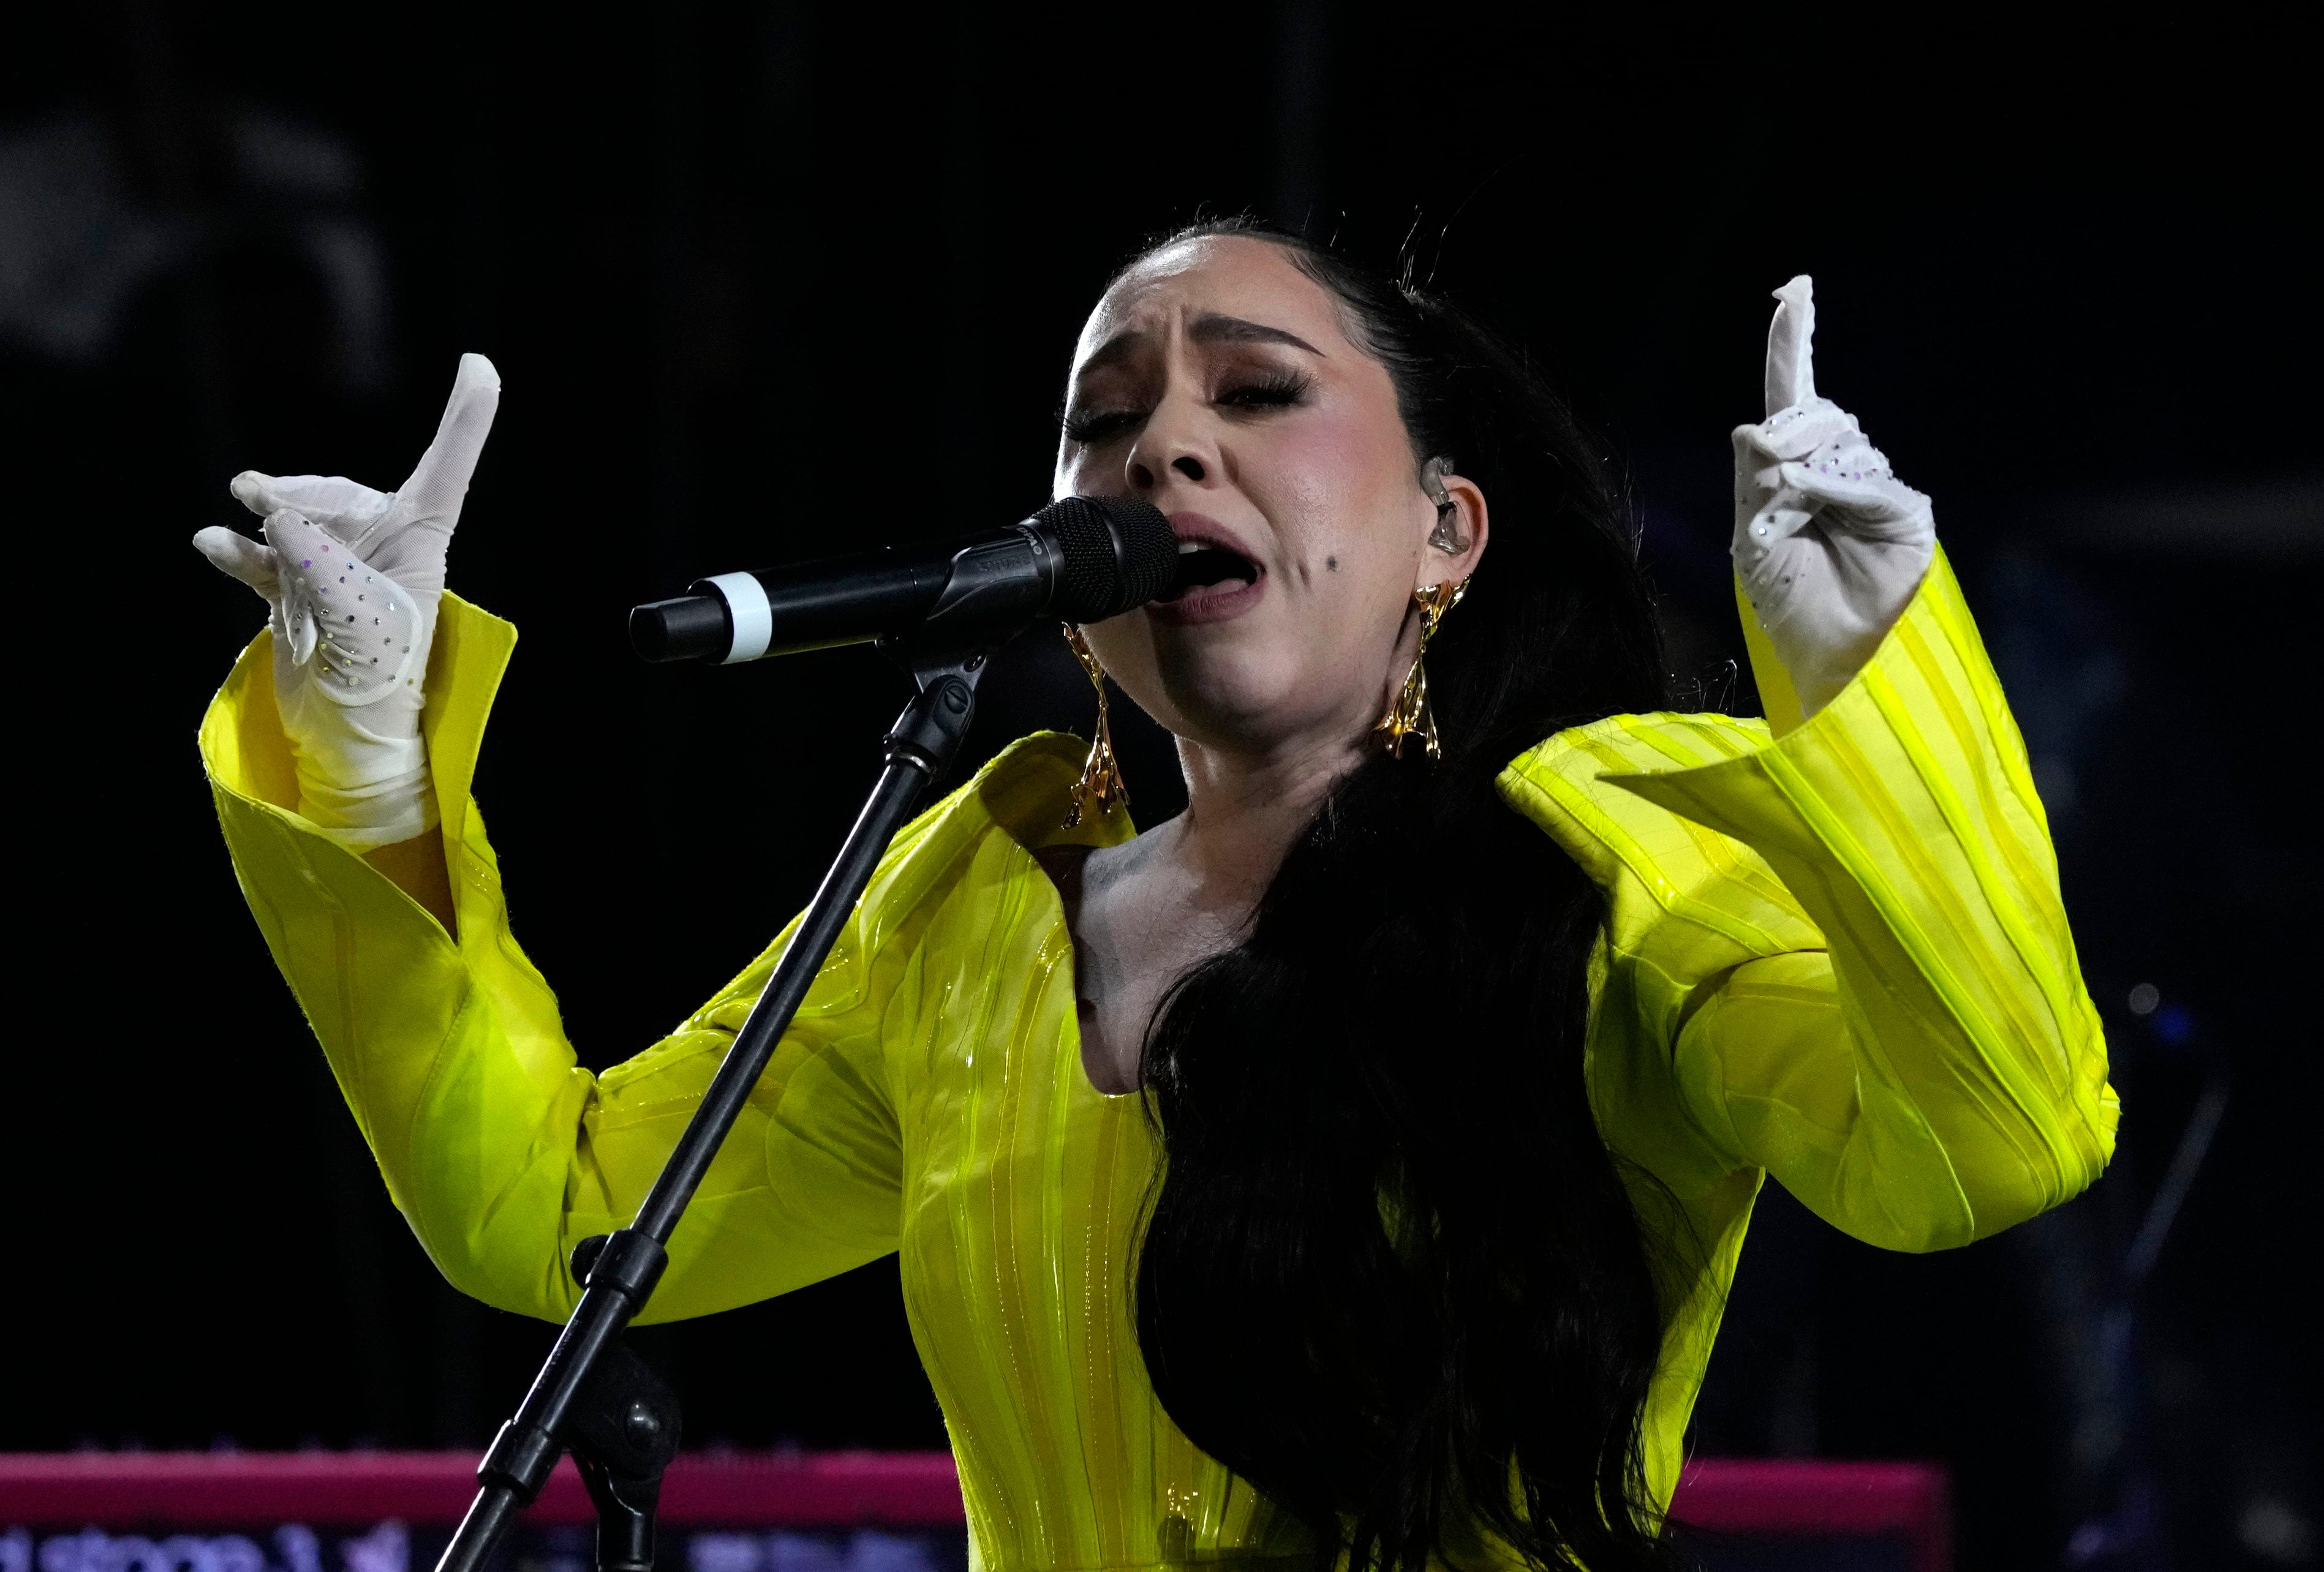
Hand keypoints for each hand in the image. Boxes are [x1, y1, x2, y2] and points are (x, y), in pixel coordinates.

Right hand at [196, 353, 499, 849]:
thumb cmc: (379, 683)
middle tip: (264, 503)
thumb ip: (320, 566)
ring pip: (292, 515)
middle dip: (300, 494)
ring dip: (268, 515)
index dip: (466, 418)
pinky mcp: (293, 587)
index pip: (446, 469)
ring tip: (243, 519)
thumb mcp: (359, 625)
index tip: (480, 365)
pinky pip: (259, 554)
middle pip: (336, 489)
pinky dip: (235, 548)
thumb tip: (274, 519)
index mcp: (420, 542)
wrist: (345, 735)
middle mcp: (379, 543)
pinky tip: (211, 541)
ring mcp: (333, 562)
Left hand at [1731, 278, 1933, 716]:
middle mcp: (1840, 468)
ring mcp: (1876, 486)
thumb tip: (1754, 427)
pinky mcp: (1905, 511)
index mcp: (1796, 470)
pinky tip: (1810, 498)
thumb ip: (1753, 479)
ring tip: (1787, 520)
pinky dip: (1834, 487)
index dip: (1793, 343)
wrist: (1821, 650)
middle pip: (1818, 415)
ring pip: (1841, 442)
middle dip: (1787, 434)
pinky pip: (1867, 480)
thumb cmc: (1785, 599)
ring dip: (1803, 475)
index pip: (1795, 395)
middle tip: (1770, 477)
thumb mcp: (1752, 535)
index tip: (1793, 291)